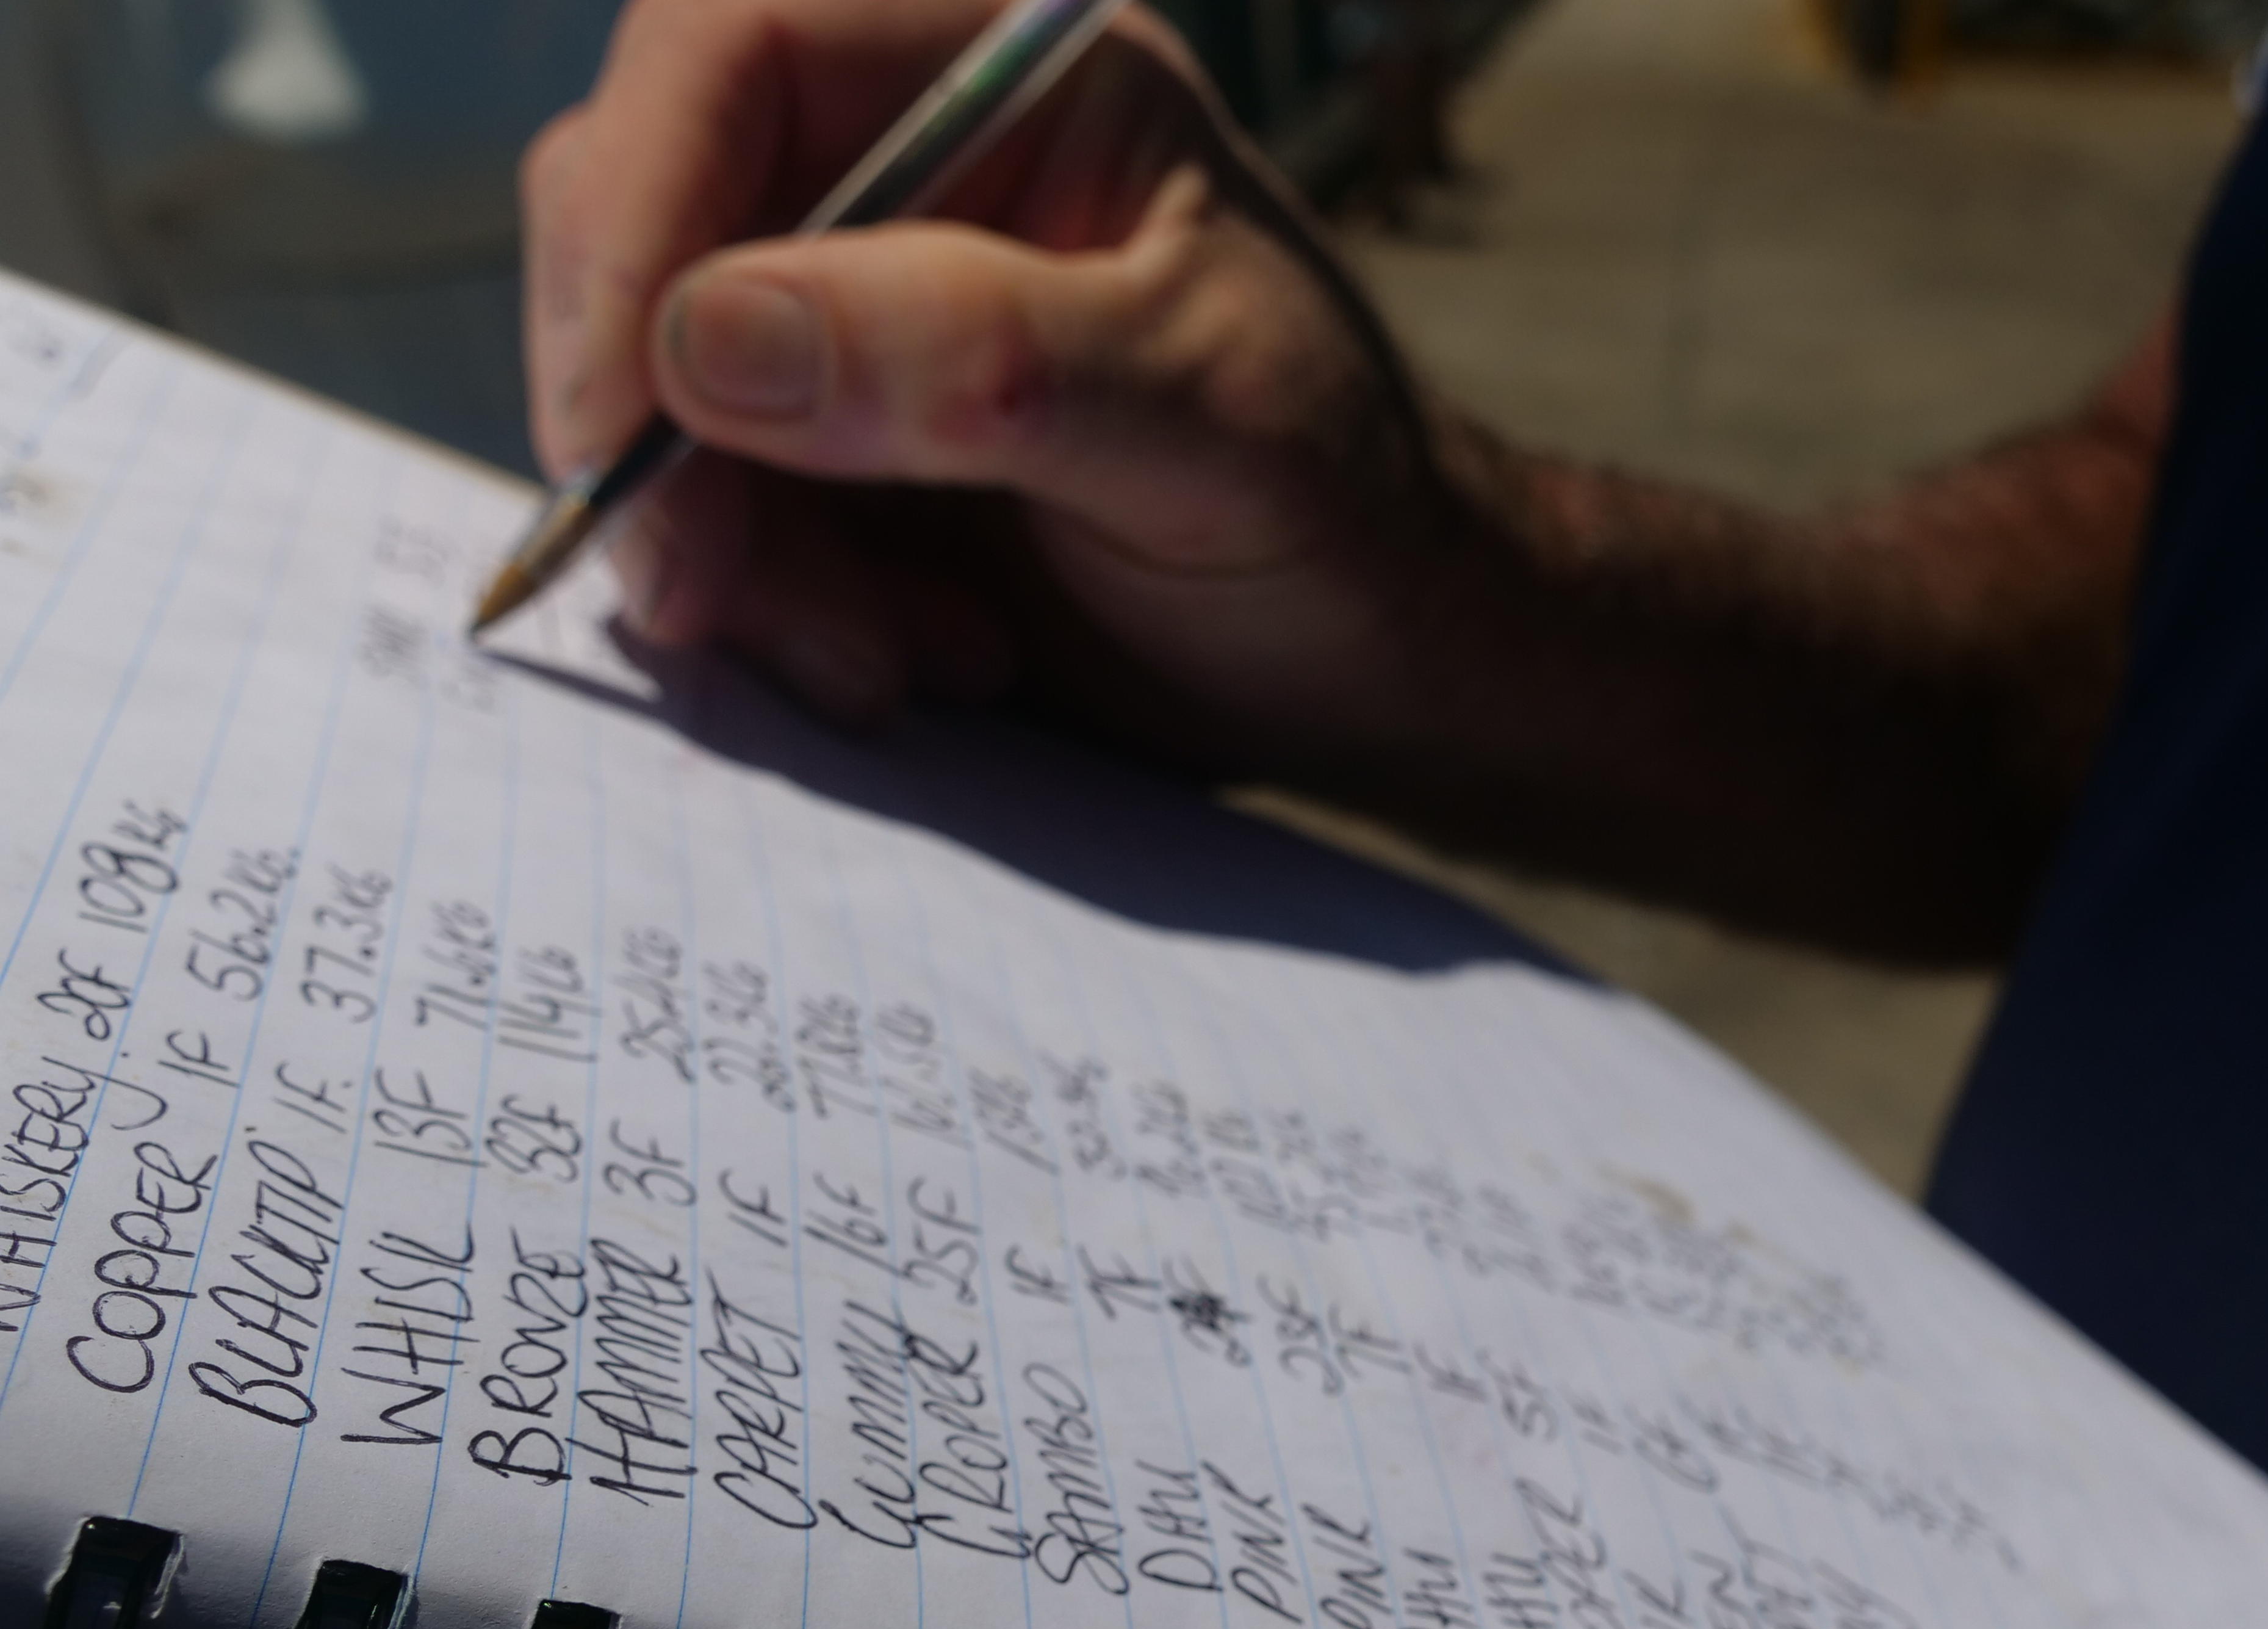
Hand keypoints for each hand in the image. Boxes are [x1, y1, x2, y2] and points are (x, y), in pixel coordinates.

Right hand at [520, 0, 1442, 737]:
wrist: (1381, 656)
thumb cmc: (1344, 510)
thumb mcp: (1200, 425)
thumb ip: (974, 358)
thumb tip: (710, 339)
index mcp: (1004, 65)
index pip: (725, 52)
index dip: (633, 224)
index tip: (622, 421)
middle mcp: (903, 158)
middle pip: (642, 224)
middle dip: (665, 434)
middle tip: (716, 601)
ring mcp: (851, 304)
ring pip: (653, 390)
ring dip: (731, 554)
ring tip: (888, 664)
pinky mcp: (830, 445)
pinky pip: (703, 502)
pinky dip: (772, 603)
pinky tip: (912, 662)